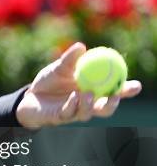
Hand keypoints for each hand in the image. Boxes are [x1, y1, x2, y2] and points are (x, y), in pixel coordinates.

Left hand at [16, 42, 141, 128]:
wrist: (30, 96)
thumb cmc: (49, 81)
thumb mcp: (59, 68)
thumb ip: (70, 60)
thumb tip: (81, 46)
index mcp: (93, 90)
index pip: (114, 92)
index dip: (126, 90)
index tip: (135, 85)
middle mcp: (87, 104)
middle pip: (106, 108)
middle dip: (114, 103)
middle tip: (115, 95)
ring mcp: (74, 112)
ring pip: (88, 113)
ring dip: (90, 104)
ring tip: (87, 92)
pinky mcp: (60, 118)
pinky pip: (69, 113)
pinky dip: (73, 105)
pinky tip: (73, 96)